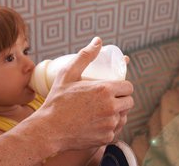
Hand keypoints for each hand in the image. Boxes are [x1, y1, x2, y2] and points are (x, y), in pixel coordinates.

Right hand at [38, 37, 133, 151]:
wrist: (49, 129)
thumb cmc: (57, 100)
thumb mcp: (68, 74)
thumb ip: (85, 56)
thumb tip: (98, 41)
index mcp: (104, 90)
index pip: (128, 87)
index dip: (123, 86)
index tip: (115, 86)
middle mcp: (111, 108)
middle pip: (129, 102)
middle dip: (121, 99)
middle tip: (108, 98)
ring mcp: (110, 125)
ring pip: (123, 117)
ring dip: (117, 113)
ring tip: (102, 110)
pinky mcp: (106, 138)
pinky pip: (115, 130)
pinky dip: (109, 126)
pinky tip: (97, 122)